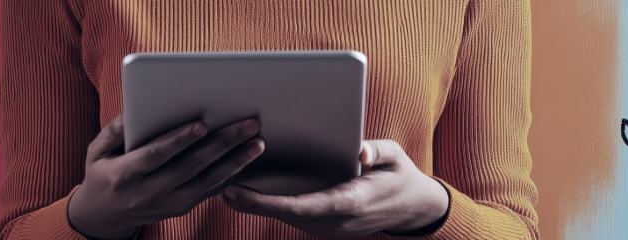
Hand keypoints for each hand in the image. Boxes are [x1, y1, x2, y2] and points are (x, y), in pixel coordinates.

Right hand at [68, 116, 265, 238]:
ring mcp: (167, 204)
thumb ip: (115, 129)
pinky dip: (230, 176)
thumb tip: (136, 106)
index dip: (179, 140)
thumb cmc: (100, 175)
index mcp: (124, 175)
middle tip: (247, 125)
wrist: (103, 217)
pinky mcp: (180, 208)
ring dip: (235, 162)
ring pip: (206, 182)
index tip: (202, 124)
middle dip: (221, 144)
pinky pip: (209, 192)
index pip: (156, 156)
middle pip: (190, 167)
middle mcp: (148, 193)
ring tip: (257, 143)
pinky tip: (247, 160)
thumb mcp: (95, 151)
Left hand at [220, 139, 449, 237]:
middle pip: (283, 214)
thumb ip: (377, 153)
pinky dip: (268, 204)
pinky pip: (292, 217)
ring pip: (284, 217)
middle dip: (249, 201)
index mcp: (350, 203)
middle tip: (214, 185)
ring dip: (255, 204)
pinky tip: (247, 190)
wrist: (412, 209)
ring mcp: (329, 229)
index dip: (265, 202)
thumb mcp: (397, 157)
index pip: (300, 206)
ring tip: (221, 184)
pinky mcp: (324, 226)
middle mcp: (335, 222)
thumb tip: (360, 153)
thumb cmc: (401, 177)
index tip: (236, 192)